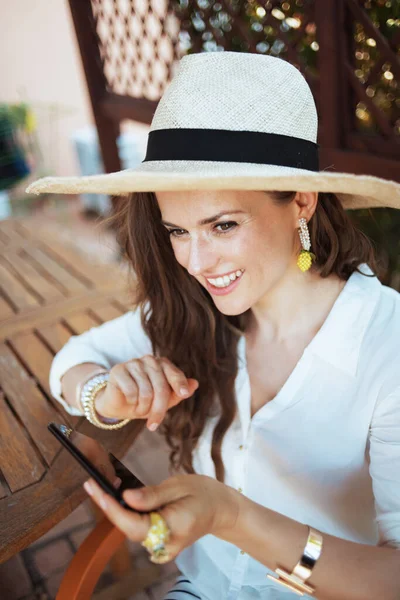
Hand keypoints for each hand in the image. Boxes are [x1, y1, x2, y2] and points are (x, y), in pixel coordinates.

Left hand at [83, 474, 240, 562]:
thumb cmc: (203, 493)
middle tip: (92, 483)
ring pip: (131, 528)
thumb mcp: (178, 486)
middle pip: (129, 528)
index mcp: (173, 527)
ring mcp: (162, 547)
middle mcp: (165, 543)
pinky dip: (127, 514)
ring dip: (116, 509)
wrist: (221, 510)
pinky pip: (139, 529)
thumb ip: (152, 495)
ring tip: (102, 486)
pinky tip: (118, 496)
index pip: (134, 523)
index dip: (112, 508)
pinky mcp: (159, 543)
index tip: (96, 491)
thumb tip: (126, 497)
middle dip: (109, 506)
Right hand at [95, 356, 198, 430]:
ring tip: (139, 409)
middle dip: (158, 410)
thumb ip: (179, 392)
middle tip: (153, 425)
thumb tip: (195, 383)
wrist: (119, 405)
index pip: (174, 374)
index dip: (179, 384)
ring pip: (146, 392)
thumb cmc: (145, 402)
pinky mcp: (119, 370)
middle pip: (161, 387)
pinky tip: (129, 402)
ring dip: (143, 408)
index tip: (183, 394)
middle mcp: (149, 360)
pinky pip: (131, 391)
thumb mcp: (165, 400)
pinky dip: (132, 402)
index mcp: (163, 364)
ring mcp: (133, 363)